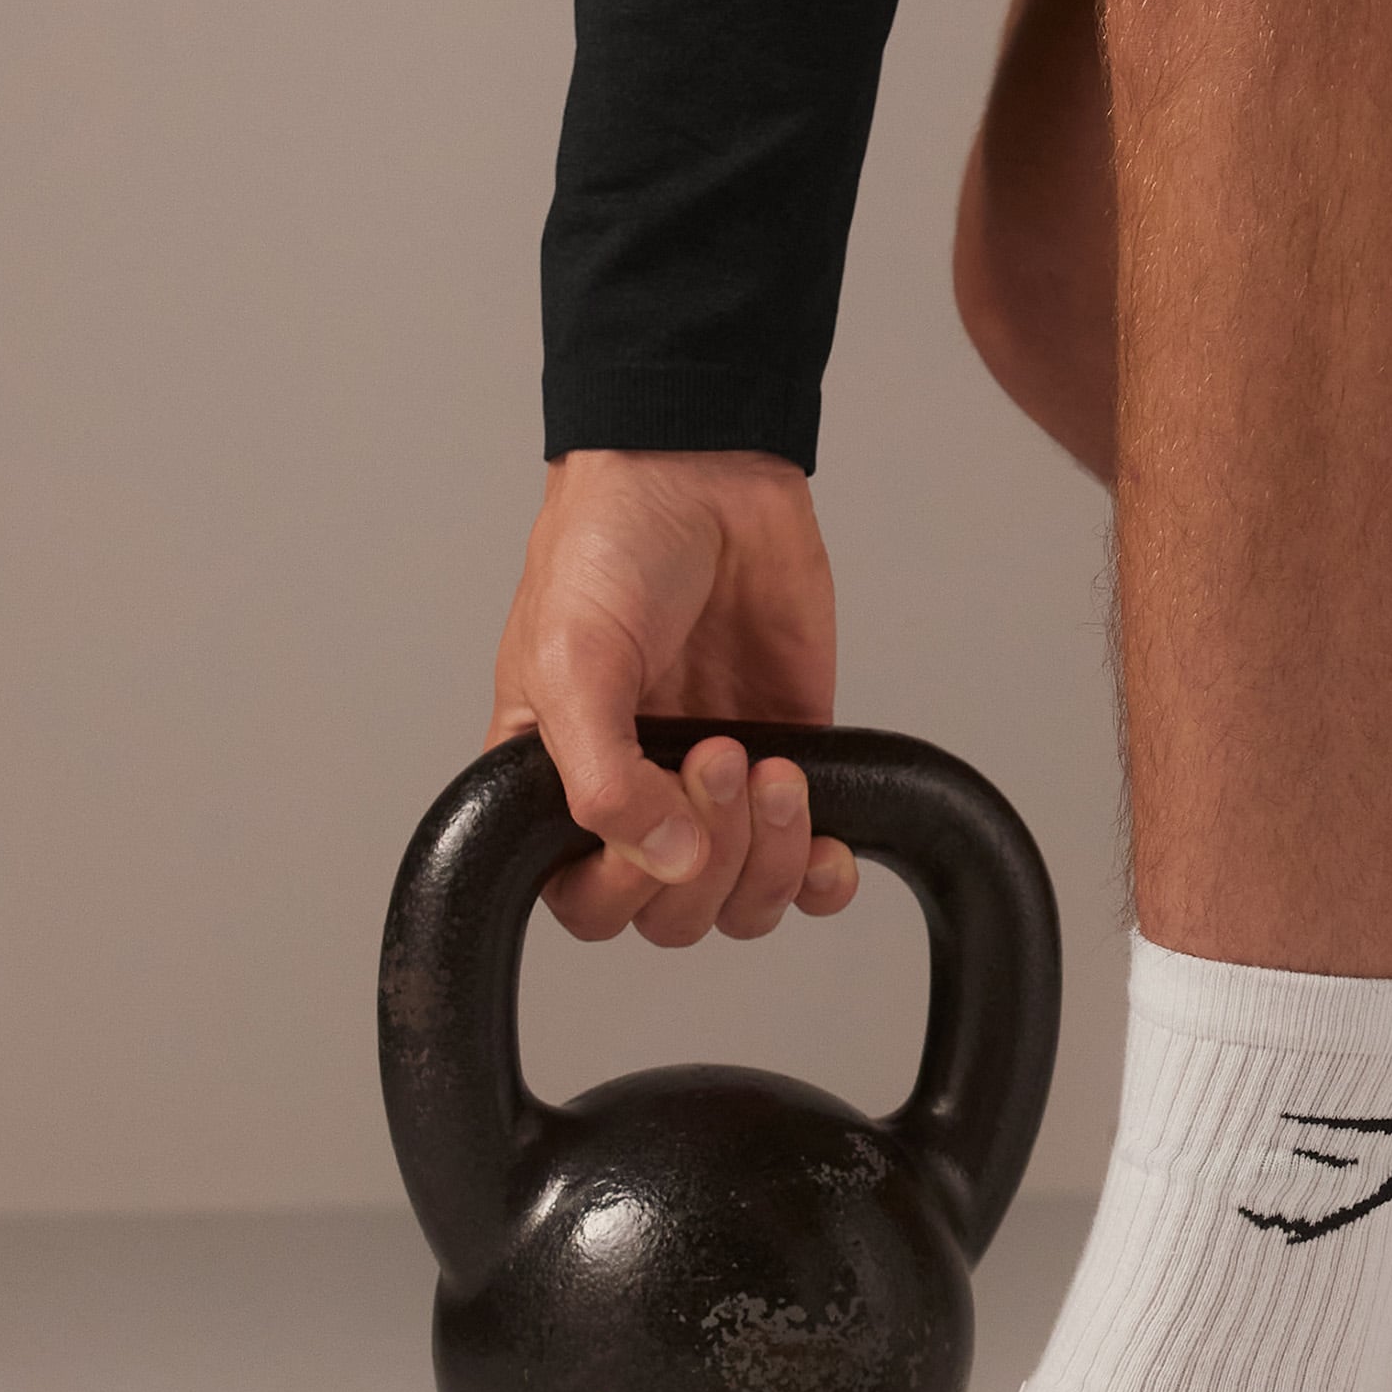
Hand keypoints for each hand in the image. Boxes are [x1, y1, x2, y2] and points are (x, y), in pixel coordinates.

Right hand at [487, 449, 861, 946]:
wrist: (703, 475)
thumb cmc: (607, 551)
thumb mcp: (573, 658)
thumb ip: (602, 774)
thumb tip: (663, 860)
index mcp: (560, 785)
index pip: (586, 902)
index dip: (628, 882)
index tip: (661, 805)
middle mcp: (638, 798)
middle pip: (672, 916)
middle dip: (710, 858)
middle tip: (721, 755)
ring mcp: (717, 790)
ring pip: (742, 903)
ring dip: (770, 861)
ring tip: (773, 768)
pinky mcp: (793, 762)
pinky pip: (811, 868)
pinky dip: (824, 877)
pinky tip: (831, 840)